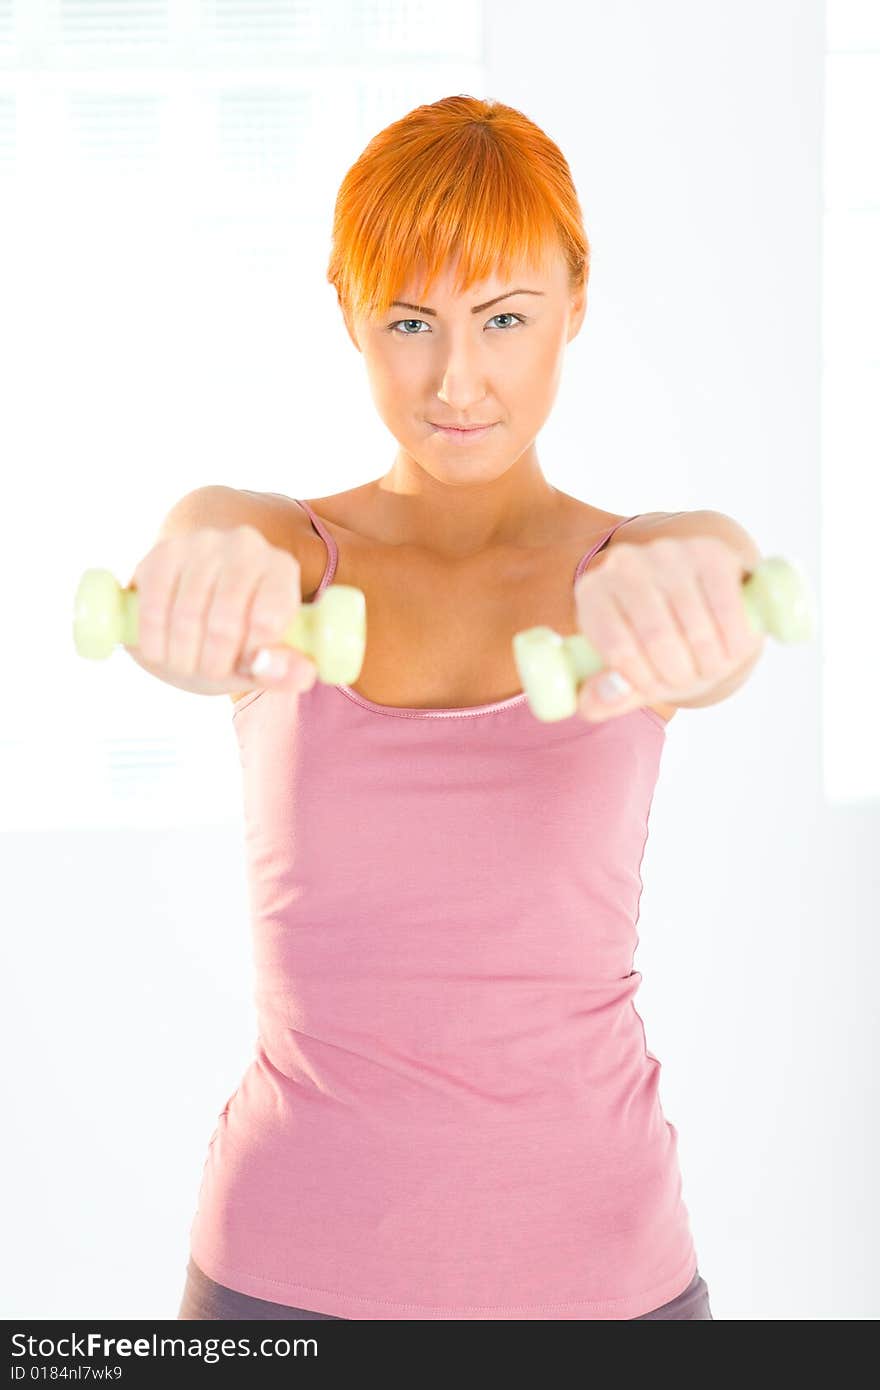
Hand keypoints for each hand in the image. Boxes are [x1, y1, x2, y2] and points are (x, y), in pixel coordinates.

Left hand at [573, 536, 765, 720]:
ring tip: (709, 666)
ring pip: (696, 629)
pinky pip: (727, 611)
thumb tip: (591, 706)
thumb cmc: (662, 646)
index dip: (643, 681)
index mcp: (593, 593)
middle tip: (686, 680)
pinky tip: (732, 649)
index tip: (655, 689)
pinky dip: (734, 643)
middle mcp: (625, 564)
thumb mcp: (633, 672)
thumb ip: (610, 695)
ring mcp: (668, 553)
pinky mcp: (712, 552)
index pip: (618, 650)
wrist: (704, 602)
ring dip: (710, 663)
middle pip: (657, 639)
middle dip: (679, 675)